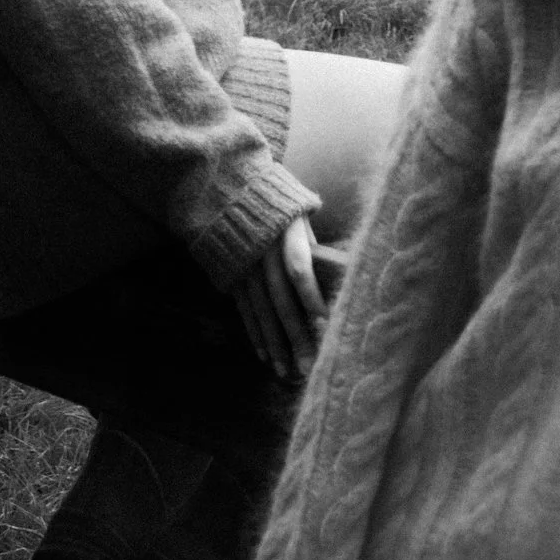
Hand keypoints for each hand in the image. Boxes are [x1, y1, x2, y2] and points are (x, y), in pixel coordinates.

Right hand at [232, 215, 325, 378]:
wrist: (225, 189)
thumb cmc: (275, 204)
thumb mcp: (296, 212)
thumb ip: (310, 243)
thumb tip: (335, 268)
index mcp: (283, 232)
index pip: (298, 267)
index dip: (310, 295)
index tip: (325, 323)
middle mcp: (262, 253)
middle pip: (280, 298)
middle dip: (295, 334)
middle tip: (308, 365)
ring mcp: (244, 266)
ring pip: (260, 310)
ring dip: (273, 343)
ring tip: (284, 370)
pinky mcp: (231, 275)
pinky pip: (244, 309)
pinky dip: (254, 333)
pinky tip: (263, 355)